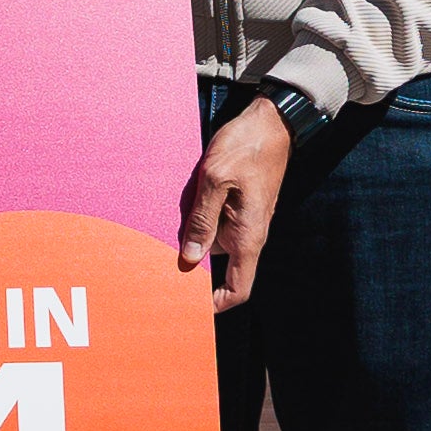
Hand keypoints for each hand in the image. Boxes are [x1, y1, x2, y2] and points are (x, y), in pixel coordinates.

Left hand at [176, 100, 291, 312]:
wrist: (272, 122)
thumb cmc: (246, 146)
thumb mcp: (215, 178)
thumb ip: (202, 219)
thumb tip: (191, 258)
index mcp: (247, 236)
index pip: (238, 289)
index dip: (216, 305)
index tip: (191, 308)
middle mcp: (248, 235)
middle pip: (220, 270)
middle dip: (192, 270)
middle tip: (158, 268)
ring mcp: (245, 221)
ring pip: (214, 245)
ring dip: (191, 241)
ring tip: (162, 234)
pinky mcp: (240, 206)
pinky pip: (216, 225)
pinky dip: (198, 224)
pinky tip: (178, 213)